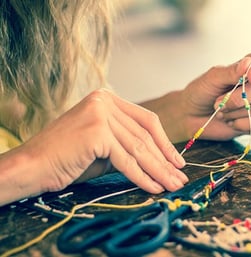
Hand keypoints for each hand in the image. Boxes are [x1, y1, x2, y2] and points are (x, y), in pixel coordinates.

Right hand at [18, 89, 187, 195]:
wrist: (32, 166)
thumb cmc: (66, 158)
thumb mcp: (104, 147)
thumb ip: (127, 144)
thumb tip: (159, 158)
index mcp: (107, 98)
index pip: (145, 121)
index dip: (164, 143)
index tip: (176, 161)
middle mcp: (104, 100)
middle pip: (144, 136)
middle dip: (164, 160)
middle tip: (179, 177)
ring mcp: (100, 113)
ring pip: (138, 148)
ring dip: (158, 171)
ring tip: (172, 185)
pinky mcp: (97, 131)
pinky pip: (126, 160)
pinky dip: (142, 176)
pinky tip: (155, 187)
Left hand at [146, 50, 250, 141]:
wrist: (191, 116)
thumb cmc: (201, 93)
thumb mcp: (212, 78)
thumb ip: (231, 71)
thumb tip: (248, 63)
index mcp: (250, 66)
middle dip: (238, 97)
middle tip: (219, 101)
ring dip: (235, 111)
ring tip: (222, 111)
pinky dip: (241, 123)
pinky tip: (230, 121)